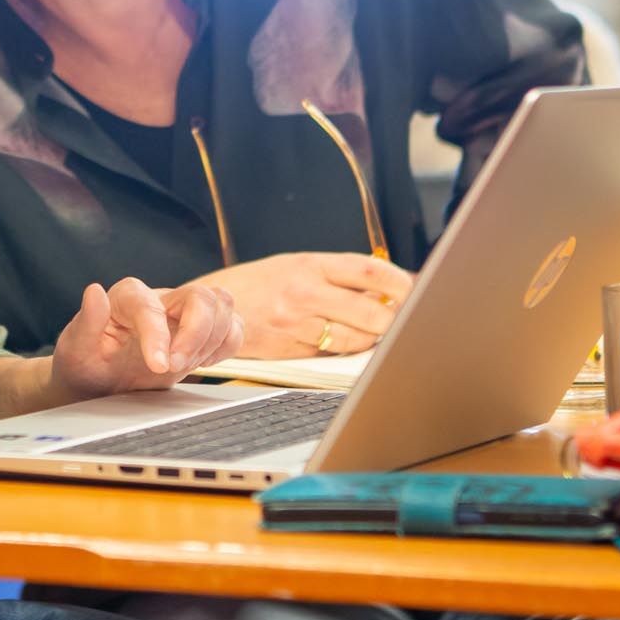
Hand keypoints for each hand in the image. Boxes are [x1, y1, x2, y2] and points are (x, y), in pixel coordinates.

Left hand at [49, 277, 241, 400]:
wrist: (98, 382)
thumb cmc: (85, 364)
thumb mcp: (76, 350)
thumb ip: (86, 322)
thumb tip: (94, 291)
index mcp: (127, 298)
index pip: (151, 306)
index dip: (158, 335)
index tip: (158, 365)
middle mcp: (160, 299)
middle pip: (201, 296)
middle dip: (196, 334)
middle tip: (175, 367)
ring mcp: (183, 313)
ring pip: (222, 304)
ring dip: (213, 339)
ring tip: (185, 365)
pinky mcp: (200, 332)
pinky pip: (232, 326)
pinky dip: (227, 344)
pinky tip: (203, 362)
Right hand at [196, 252, 412, 357]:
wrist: (208, 308)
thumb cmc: (256, 284)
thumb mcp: (294, 265)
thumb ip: (335, 274)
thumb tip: (384, 287)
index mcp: (309, 264)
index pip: (370, 271)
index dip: (400, 283)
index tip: (411, 290)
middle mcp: (304, 292)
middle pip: (372, 312)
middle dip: (393, 320)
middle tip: (397, 319)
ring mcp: (297, 324)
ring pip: (355, 340)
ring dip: (370, 340)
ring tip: (370, 332)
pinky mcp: (290, 350)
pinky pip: (330, 354)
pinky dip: (341, 351)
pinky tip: (338, 342)